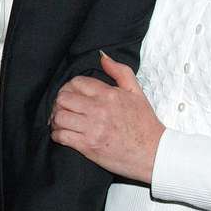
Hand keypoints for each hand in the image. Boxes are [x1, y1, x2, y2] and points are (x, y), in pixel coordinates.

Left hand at [50, 52, 162, 183]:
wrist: (153, 153)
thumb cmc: (145, 125)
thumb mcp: (137, 92)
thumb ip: (120, 71)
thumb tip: (103, 57)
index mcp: (109, 94)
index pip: (77, 83)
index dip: (70, 87)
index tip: (70, 94)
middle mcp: (99, 110)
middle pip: (63, 99)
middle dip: (59, 102)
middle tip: (63, 107)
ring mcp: (92, 128)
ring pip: (59, 117)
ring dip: (56, 119)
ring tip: (61, 121)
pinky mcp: (88, 146)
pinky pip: (62, 136)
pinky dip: (57, 135)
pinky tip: (62, 134)